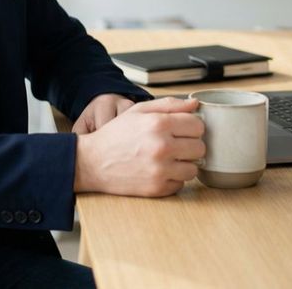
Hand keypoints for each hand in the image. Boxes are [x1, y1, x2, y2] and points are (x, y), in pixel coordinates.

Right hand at [73, 97, 205, 197]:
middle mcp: (162, 147)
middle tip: (173, 145)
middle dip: (189, 145)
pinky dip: (173, 179)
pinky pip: (181, 184)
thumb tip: (195, 104)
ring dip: (183, 164)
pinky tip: (158, 171)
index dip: (190, 127)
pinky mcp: (157, 188)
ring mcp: (160, 170)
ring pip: (194, 168)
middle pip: (200, 147)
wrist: (92, 162)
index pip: (198, 125)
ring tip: (166, 159)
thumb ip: (168, 105)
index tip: (181, 130)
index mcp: (158, 124)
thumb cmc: (115, 135)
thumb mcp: (138, 111)